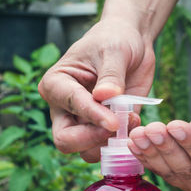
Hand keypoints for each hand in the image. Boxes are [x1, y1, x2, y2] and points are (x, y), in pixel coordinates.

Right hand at [38, 18, 154, 161]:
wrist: (132, 44)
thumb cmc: (115, 40)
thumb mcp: (114, 51)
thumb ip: (111, 75)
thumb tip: (105, 95)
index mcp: (56, 84)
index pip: (69, 107)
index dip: (92, 116)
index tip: (114, 120)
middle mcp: (64, 107)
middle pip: (65, 140)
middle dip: (92, 139)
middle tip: (117, 127)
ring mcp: (83, 121)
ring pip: (85, 150)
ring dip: (109, 143)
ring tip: (129, 119)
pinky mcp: (103, 128)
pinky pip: (107, 147)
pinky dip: (121, 142)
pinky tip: (133, 121)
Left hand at [128, 93, 190, 190]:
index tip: (176, 126)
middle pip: (187, 171)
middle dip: (167, 148)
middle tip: (152, 128)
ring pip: (170, 170)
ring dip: (152, 150)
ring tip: (140, 132)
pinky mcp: (181, 172)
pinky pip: (161, 167)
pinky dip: (147, 154)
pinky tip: (135, 141)